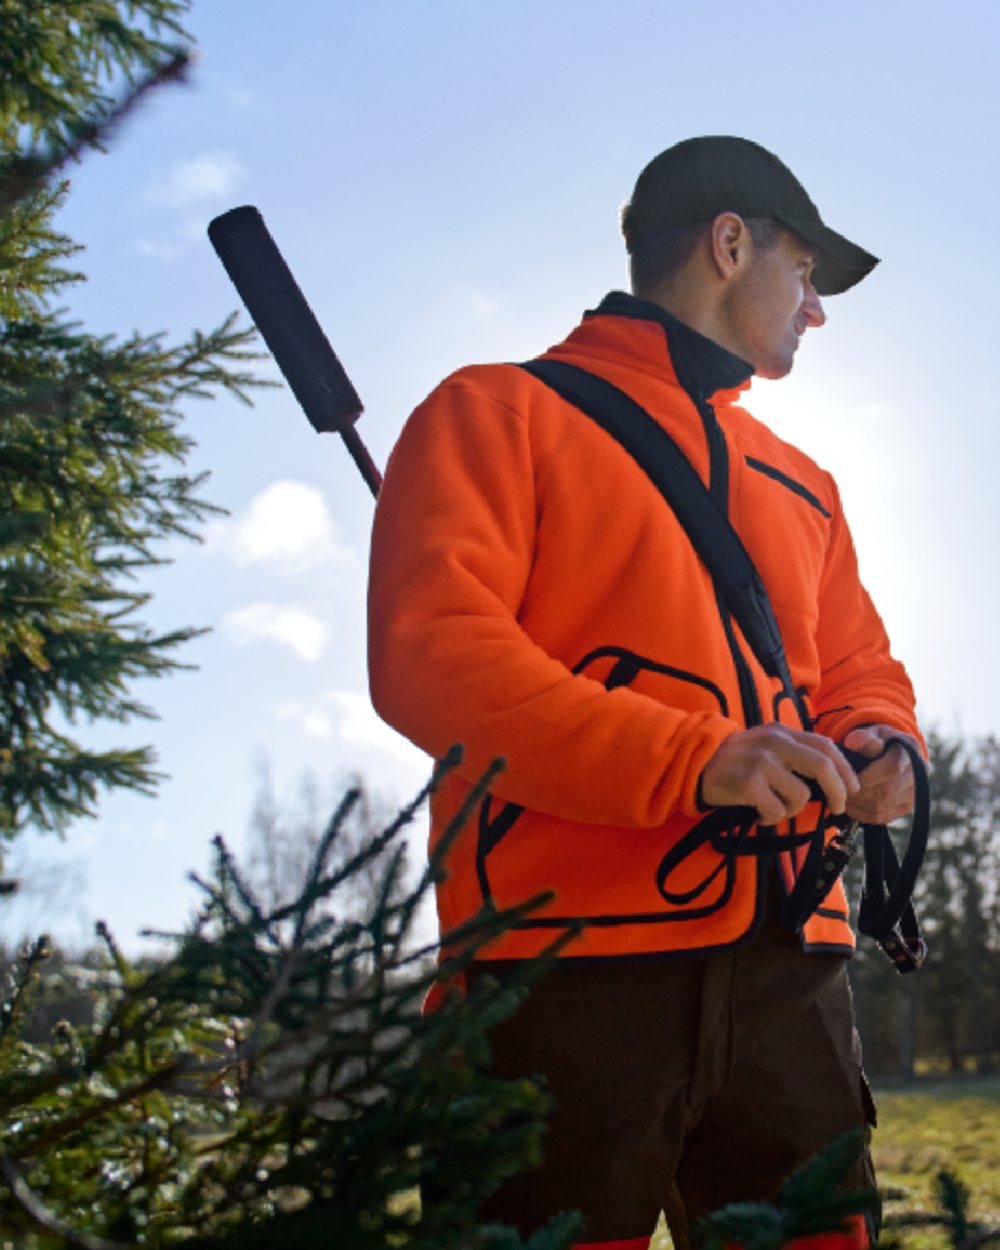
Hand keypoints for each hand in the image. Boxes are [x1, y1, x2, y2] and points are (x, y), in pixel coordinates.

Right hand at [700, 724, 859, 824]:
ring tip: (772, 808)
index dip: (845, 769)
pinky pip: (775, 811)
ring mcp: (762, 762)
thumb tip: (828, 780)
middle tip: (837, 808)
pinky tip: (757, 814)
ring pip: (799, 796)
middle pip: (822, 767)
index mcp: (782, 732)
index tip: (852, 787)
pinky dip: (769, 818)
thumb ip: (792, 754)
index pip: (825, 746)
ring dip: (790, 810)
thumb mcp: (764, 746)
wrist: (693, 763)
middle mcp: (775, 743)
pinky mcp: (748, 783)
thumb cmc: (733, 761)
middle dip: (838, 792)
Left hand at [842, 724, 918, 823]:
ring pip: (883, 806)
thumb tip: (854, 742)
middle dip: (859, 791)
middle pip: (887, 790)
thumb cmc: (875, 740)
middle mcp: (918, 773)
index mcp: (910, 749)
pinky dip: (862, 814)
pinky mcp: (906, 807)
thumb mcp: (870, 732)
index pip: (892, 768)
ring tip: (841, 796)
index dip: (867, 775)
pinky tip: (850, 806)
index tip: (848, 776)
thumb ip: (864, 736)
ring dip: (857, 804)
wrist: (888, 752)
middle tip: (839, 789)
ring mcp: (914, 793)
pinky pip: (882, 817)